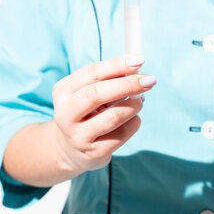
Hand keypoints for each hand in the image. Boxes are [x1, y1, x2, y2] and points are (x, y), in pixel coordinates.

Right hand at [51, 54, 156, 173]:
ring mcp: (78, 136)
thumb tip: (136, 66)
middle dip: (127, 85)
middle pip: (97, 94)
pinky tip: (132, 119)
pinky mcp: (94, 153)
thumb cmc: (86, 111)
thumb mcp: (88, 91)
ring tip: (139, 101)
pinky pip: (122, 134)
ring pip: (113, 116)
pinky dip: (134, 122)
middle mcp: (65, 114)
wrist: (71, 149)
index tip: (140, 59)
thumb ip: (108, 78)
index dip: (117, 65)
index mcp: (63, 91)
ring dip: (134, 105)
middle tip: (150, 80)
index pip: (92, 73)